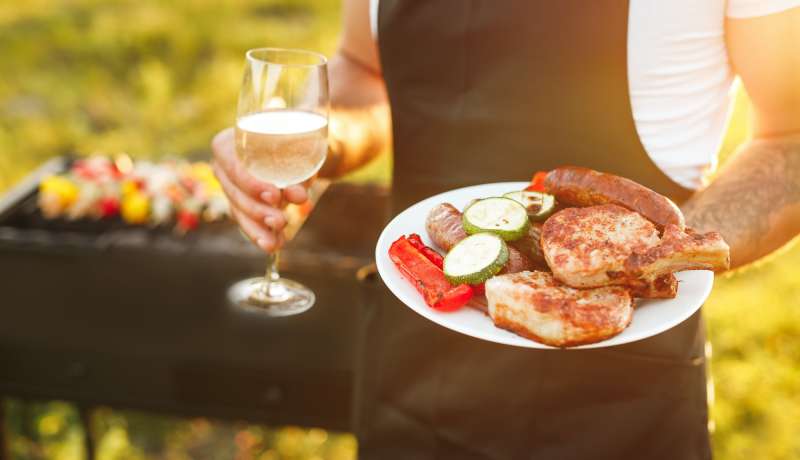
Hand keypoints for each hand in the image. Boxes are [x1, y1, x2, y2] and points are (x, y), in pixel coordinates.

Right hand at [211, 127, 309, 251]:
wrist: (301, 147)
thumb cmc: (298, 137)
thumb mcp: (303, 145)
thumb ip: (301, 167)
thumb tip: (298, 196)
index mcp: (230, 141)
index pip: (232, 162)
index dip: (250, 181)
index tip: (274, 195)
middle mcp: (224, 165)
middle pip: (234, 191)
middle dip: (257, 210)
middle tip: (280, 220)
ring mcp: (230, 187)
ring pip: (238, 211)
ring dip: (257, 228)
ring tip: (275, 243)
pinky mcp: (241, 204)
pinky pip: (246, 221)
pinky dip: (260, 234)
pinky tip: (273, 245)